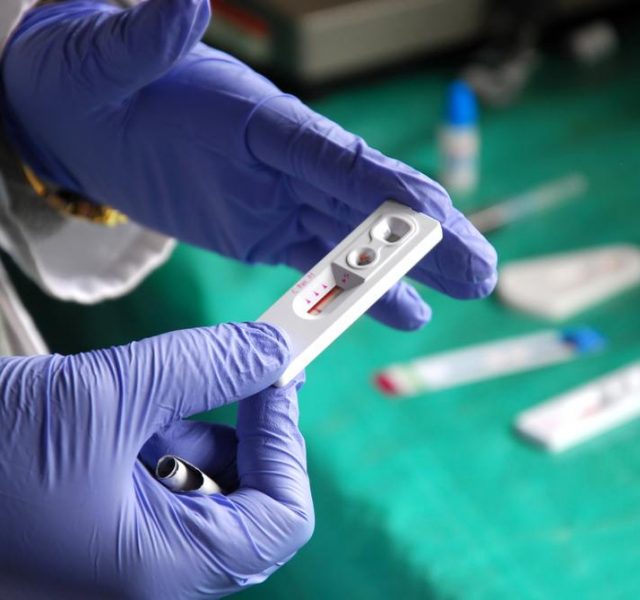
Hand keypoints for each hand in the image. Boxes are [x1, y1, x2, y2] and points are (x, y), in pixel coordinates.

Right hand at [0, 323, 312, 597]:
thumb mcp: (106, 394)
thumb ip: (205, 366)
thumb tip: (272, 347)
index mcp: (162, 569)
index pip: (280, 520)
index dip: (287, 444)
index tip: (277, 376)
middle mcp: (152, 573)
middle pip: (248, 501)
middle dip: (247, 428)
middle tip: (244, 364)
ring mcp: (126, 552)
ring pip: (205, 484)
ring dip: (199, 426)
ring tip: (160, 390)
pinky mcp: (106, 524)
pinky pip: (164, 480)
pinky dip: (165, 435)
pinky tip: (132, 407)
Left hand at [1, 0, 496, 330]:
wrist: (85, 121)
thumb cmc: (97, 84)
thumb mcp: (111, 62)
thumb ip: (149, 42)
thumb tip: (183, 0)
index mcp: (261, 119)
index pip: (335, 156)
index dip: (386, 190)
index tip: (437, 221)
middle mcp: (285, 161)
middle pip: (367, 202)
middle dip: (423, 238)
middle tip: (481, 271)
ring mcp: (279, 200)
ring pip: (353, 240)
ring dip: (402, 272)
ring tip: (461, 294)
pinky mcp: (264, 232)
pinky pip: (315, 267)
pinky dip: (354, 291)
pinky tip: (397, 313)